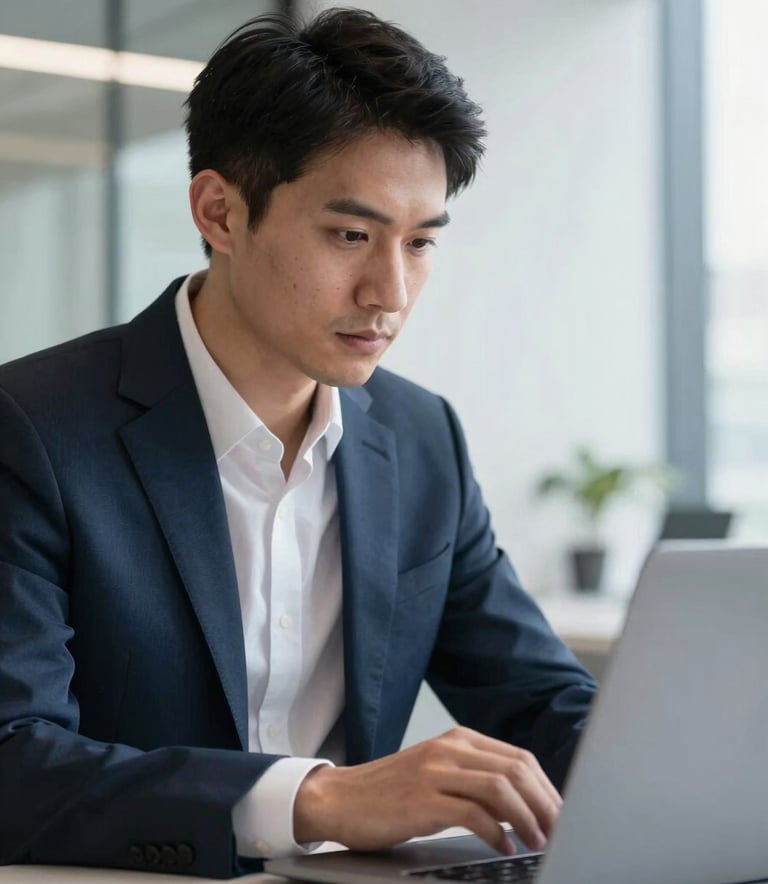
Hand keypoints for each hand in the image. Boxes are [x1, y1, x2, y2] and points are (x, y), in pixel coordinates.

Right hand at [293, 726, 561, 854]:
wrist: (339, 798)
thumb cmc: (391, 793)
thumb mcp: (438, 776)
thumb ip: (476, 782)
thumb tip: (525, 807)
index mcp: (458, 740)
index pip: (519, 758)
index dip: (547, 789)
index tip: (562, 815)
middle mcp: (450, 748)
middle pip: (517, 770)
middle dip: (546, 804)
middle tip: (561, 832)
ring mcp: (435, 771)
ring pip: (500, 788)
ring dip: (528, 819)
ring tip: (539, 842)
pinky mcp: (422, 798)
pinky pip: (473, 814)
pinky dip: (497, 833)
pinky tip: (503, 847)